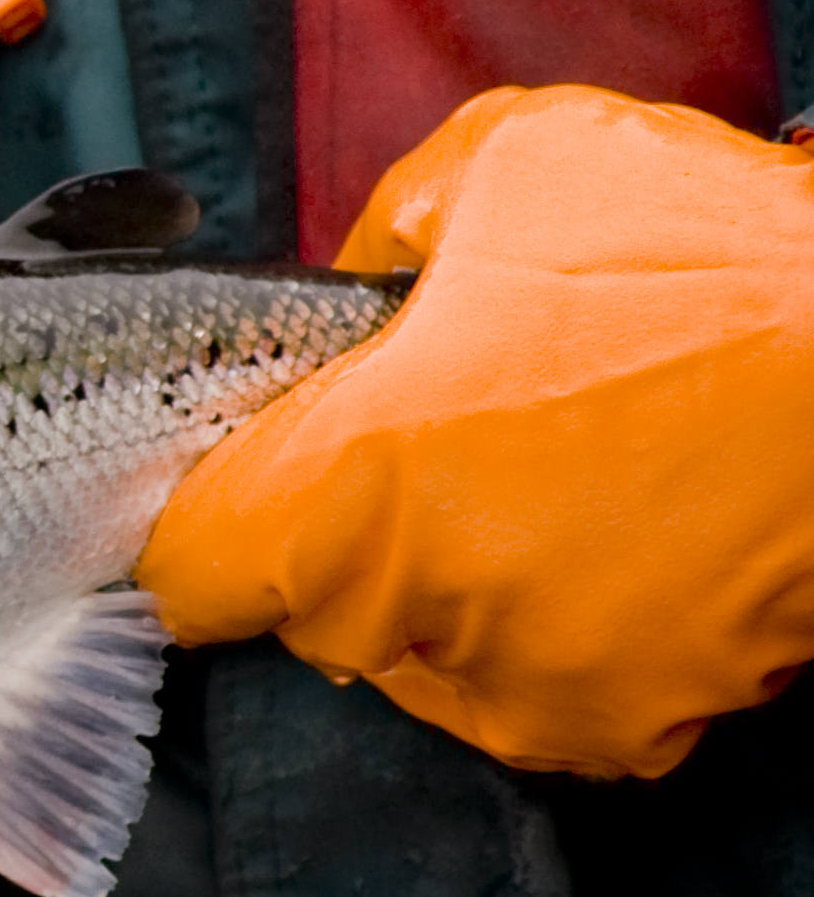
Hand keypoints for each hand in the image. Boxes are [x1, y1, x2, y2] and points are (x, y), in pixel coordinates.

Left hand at [139, 85, 813, 776]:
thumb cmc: (704, 252)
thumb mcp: (498, 170)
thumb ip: (378, 240)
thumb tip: (353, 294)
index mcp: (358, 484)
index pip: (191, 570)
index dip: (201, 522)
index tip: (237, 485)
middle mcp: (432, 606)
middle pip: (311, 613)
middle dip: (346, 540)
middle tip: (436, 448)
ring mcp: (539, 680)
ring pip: (426, 657)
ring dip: (456, 591)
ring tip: (546, 484)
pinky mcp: (635, 726)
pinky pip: (541, 692)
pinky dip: (558, 637)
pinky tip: (614, 544)